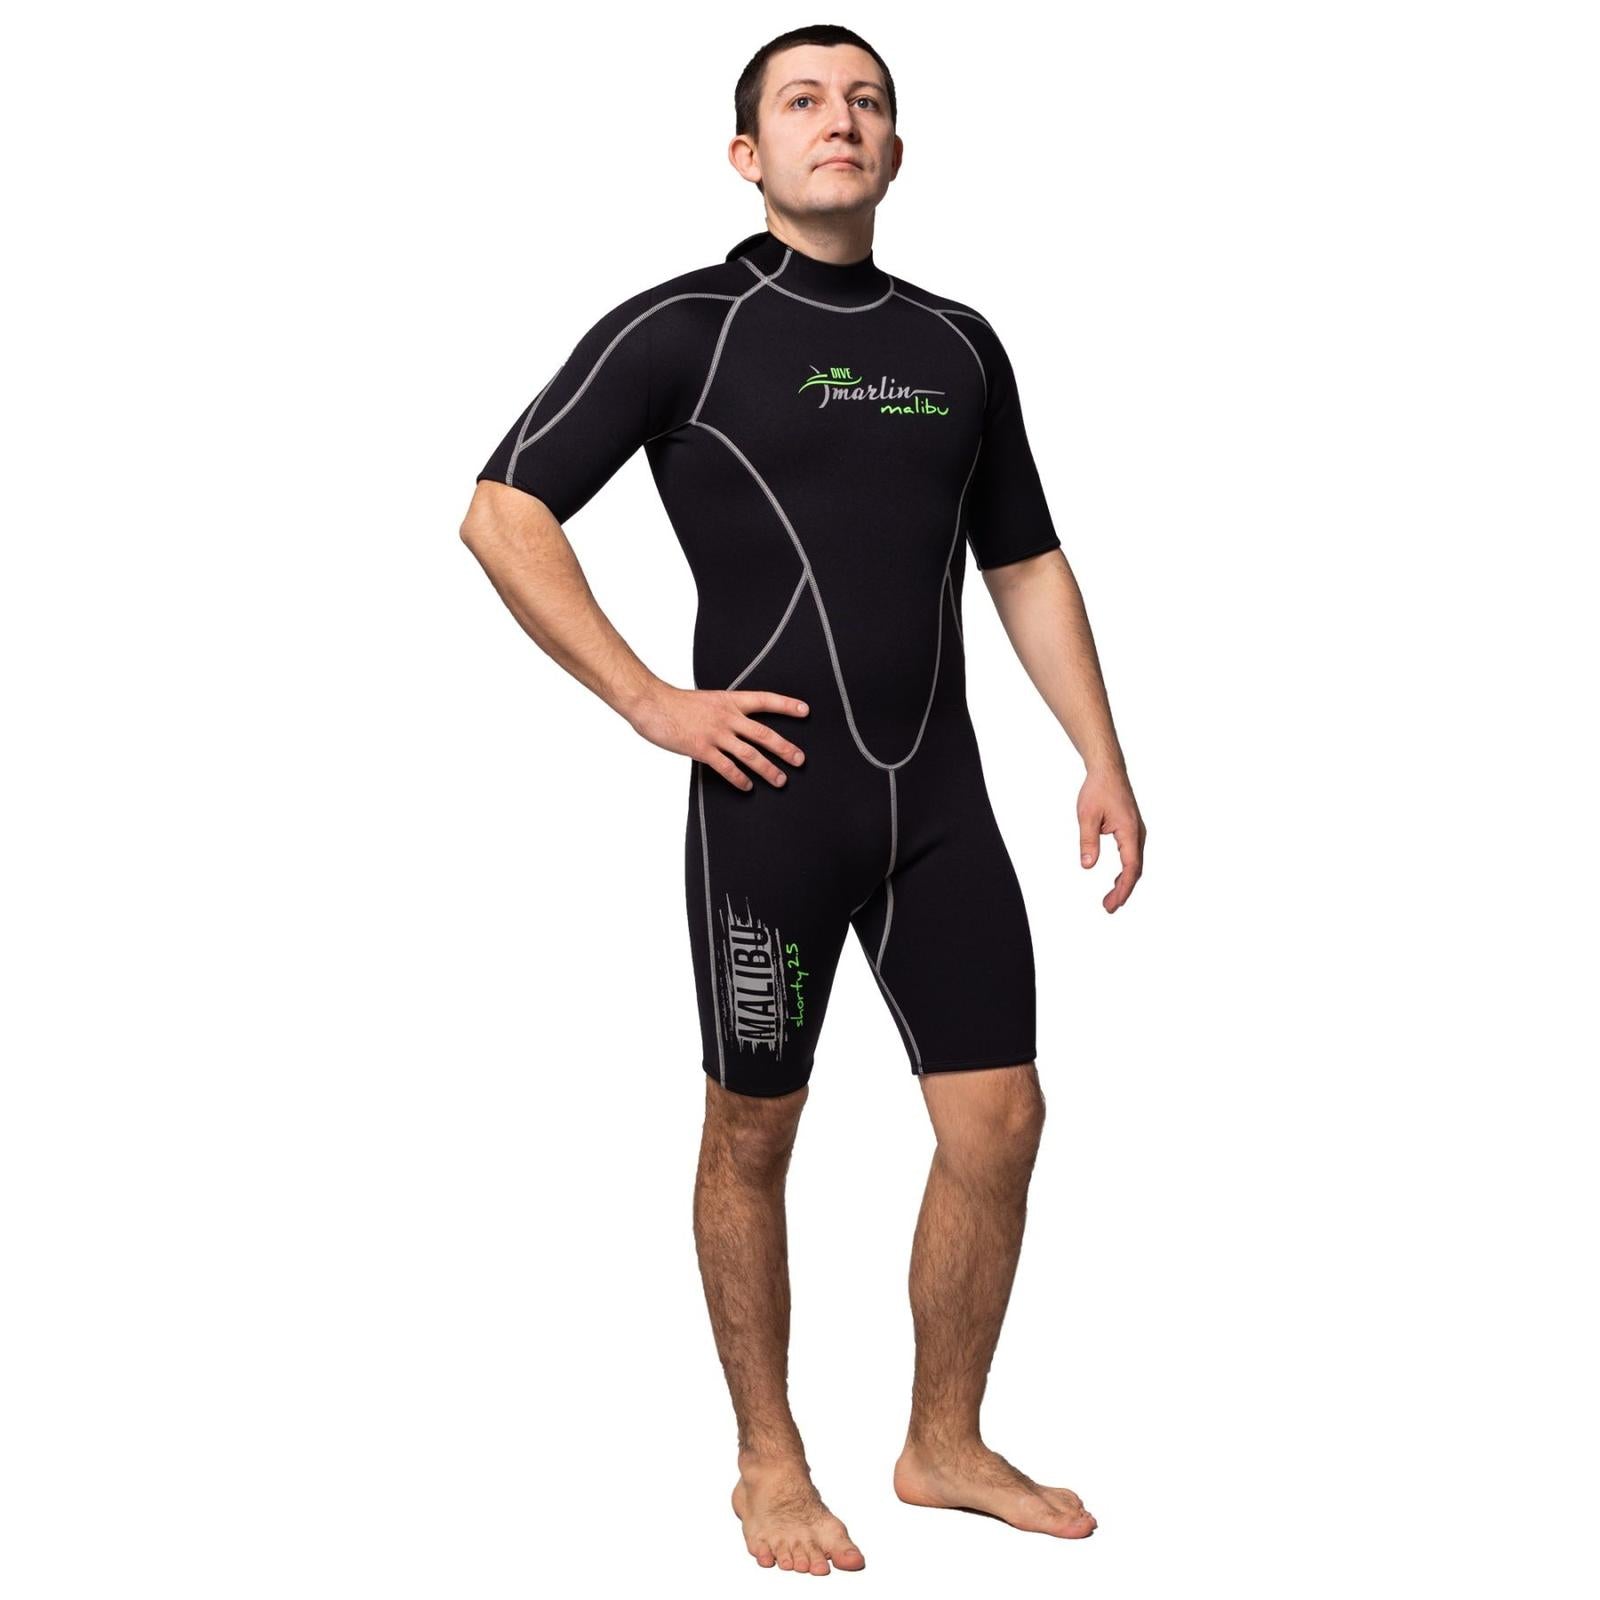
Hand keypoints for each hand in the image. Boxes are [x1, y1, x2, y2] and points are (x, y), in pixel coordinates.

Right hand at [631, 684, 808, 790]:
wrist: (651, 703)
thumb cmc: (675, 703)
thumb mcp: (707, 700)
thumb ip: (724, 712)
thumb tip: (737, 725)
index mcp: (729, 701)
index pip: (764, 700)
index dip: (786, 705)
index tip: (805, 710)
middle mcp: (726, 717)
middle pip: (764, 733)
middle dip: (785, 748)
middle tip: (800, 760)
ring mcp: (715, 733)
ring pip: (749, 754)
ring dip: (767, 769)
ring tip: (780, 780)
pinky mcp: (701, 749)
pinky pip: (726, 767)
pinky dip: (739, 778)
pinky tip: (747, 786)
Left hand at [1079, 767, 1144, 911]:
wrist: (1108, 771)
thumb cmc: (1098, 789)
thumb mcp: (1087, 816)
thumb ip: (1088, 841)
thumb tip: (1087, 865)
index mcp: (1130, 831)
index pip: (1131, 868)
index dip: (1123, 889)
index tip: (1113, 904)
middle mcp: (1138, 834)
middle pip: (1136, 870)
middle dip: (1123, 891)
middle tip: (1108, 908)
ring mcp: (1137, 832)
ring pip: (1135, 864)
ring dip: (1125, 882)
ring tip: (1110, 899)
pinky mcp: (1132, 830)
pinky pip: (1132, 856)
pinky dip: (1126, 871)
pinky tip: (1116, 880)